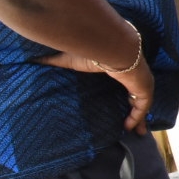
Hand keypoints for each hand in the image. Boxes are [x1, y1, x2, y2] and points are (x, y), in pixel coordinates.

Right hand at [39, 30, 153, 133]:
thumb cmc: (92, 50)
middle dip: (137, 111)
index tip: (123, 106)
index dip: (126, 96)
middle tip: (134, 126)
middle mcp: (134, 76)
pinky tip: (130, 127)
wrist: (111, 44)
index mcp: (121, 69)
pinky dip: (138, 117)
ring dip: (140, 119)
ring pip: (143, 104)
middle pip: (138, 97)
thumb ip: (53, 61)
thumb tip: (32, 59)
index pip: (125, 85)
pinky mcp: (145, 88)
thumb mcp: (70, 59)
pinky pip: (143, 107)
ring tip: (138, 133)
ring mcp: (142, 82)